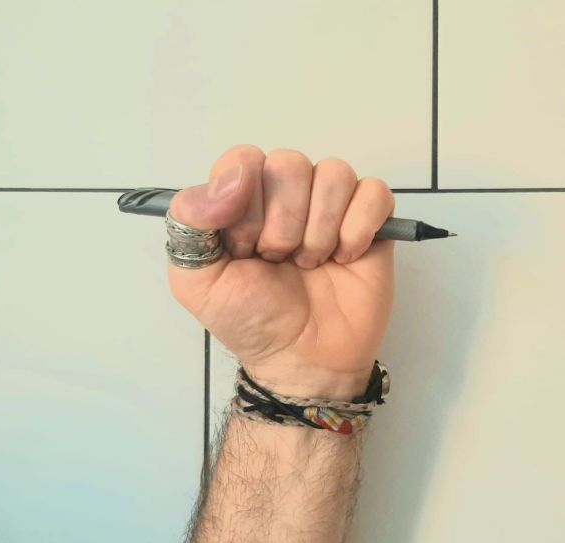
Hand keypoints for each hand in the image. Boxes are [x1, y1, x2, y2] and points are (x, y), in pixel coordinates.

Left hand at [165, 145, 395, 400]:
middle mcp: (287, 194)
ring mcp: (331, 206)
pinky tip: (345, 258)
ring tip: (311, 264)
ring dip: (321, 228)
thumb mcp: (197, 281)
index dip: (246, 202)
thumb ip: (190, 221)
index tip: (244, 248)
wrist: (302, 361)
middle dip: (284, 222)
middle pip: (291, 164)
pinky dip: (358, 228)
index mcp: (242, 199)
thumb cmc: (250, 321)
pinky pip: (375, 193)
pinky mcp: (372, 222)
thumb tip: (232, 177)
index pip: (245, 159)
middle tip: (279, 261)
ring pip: (335, 173)